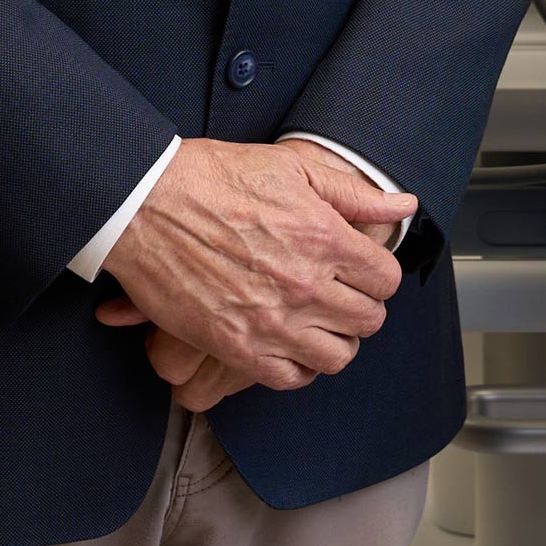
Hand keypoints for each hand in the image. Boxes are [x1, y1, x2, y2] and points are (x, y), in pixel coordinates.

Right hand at [93, 139, 410, 397]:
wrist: (143, 203)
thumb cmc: (212, 178)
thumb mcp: (292, 167)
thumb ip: (353, 193)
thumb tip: (402, 205)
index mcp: (324, 238)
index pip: (386, 279)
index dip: (378, 275)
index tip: (362, 271)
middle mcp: (305, 285)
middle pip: (368, 321)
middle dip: (361, 307)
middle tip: (341, 296)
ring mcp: (271, 321)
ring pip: (337, 357)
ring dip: (335, 341)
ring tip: (319, 323)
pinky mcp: (235, 346)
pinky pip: (290, 378)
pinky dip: (298, 368)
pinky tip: (290, 345)